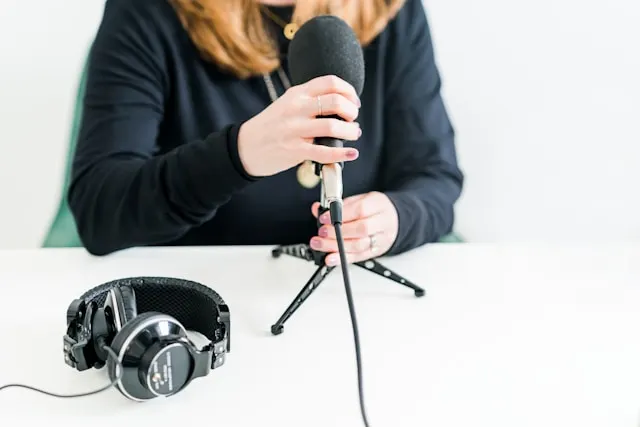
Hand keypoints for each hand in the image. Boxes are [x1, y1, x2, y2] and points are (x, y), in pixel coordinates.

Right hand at [237, 75, 361, 176]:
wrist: (245, 146)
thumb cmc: (271, 126)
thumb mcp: (287, 104)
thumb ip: (310, 100)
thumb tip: (341, 105)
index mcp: (297, 94)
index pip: (330, 83)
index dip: (349, 91)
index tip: (354, 102)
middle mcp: (296, 109)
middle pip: (335, 102)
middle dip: (352, 111)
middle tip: (353, 119)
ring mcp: (294, 130)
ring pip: (333, 126)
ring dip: (350, 131)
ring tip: (353, 134)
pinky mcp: (294, 150)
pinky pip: (324, 152)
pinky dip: (342, 154)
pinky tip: (351, 154)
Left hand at [310, 192, 398, 265]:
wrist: (394, 220)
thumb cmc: (374, 209)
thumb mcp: (360, 200)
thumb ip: (339, 205)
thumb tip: (318, 209)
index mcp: (378, 205)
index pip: (360, 210)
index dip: (341, 215)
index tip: (324, 218)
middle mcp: (382, 223)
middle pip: (361, 229)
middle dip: (337, 232)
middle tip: (321, 232)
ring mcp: (380, 239)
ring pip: (359, 246)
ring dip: (336, 247)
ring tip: (320, 244)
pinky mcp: (375, 252)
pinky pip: (358, 257)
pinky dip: (342, 258)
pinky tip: (330, 258)